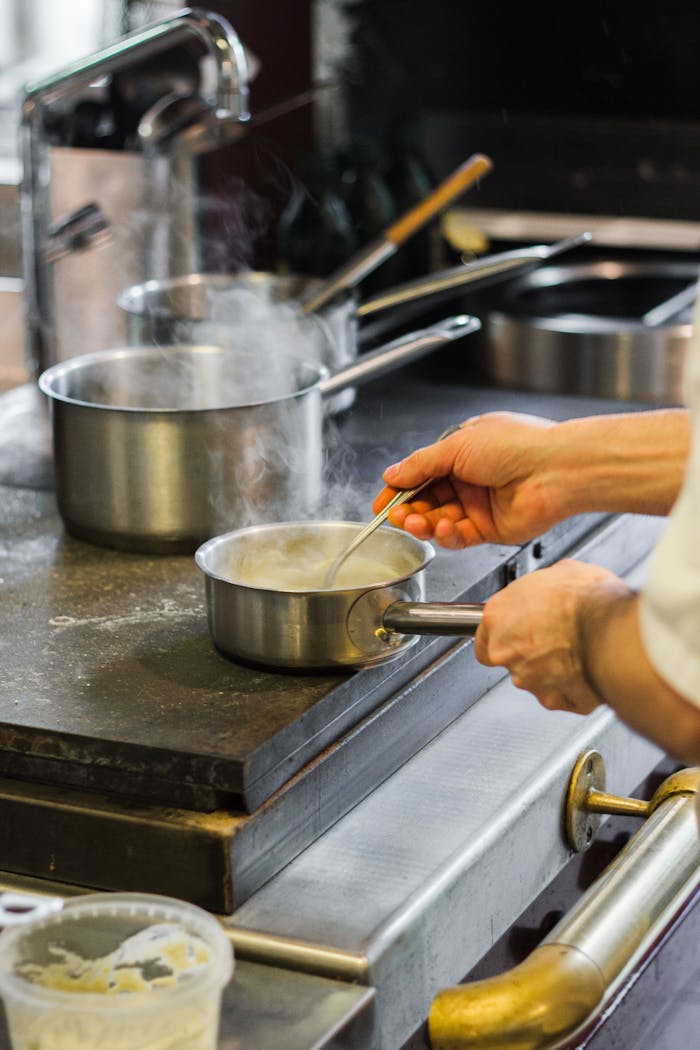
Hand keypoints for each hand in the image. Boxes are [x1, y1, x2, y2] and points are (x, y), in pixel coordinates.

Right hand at [373, 412, 560, 548]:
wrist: (555, 470)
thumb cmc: (517, 446)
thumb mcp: (456, 446)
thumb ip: (420, 464)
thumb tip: (393, 473)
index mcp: (463, 452)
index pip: (422, 473)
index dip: (400, 487)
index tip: (381, 501)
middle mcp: (470, 478)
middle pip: (427, 499)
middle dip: (408, 508)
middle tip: (394, 515)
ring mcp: (480, 504)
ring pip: (440, 520)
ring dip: (423, 523)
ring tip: (413, 522)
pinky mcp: (490, 529)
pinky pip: (459, 537)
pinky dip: (447, 535)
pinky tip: (444, 527)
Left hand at [474, 559, 633, 714]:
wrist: (616, 632)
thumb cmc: (589, 601)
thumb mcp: (561, 571)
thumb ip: (543, 588)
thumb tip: (552, 586)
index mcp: (498, 617)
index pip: (483, 635)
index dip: (504, 633)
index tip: (517, 630)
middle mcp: (507, 653)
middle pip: (509, 658)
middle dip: (530, 651)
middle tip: (556, 636)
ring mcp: (530, 680)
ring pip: (534, 679)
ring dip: (552, 669)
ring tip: (577, 650)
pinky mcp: (555, 700)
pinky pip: (561, 696)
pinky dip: (573, 687)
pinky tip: (588, 668)